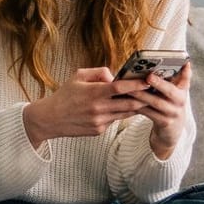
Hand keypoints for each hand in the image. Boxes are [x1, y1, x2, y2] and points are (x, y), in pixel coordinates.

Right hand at [22, 67, 148, 146]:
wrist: (51, 119)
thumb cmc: (64, 95)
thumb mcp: (78, 76)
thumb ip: (98, 72)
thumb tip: (114, 76)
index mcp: (93, 93)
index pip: (120, 88)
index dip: (136, 85)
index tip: (147, 81)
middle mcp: (98, 108)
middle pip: (129, 104)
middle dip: (143, 98)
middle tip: (153, 91)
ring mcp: (99, 122)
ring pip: (125, 114)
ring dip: (135, 107)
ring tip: (144, 99)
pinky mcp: (99, 131)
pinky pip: (114, 120)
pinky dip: (120, 114)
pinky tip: (122, 108)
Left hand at [127, 62, 191, 158]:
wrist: (172, 132)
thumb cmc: (168, 106)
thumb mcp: (173, 93)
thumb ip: (173, 79)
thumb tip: (168, 64)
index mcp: (182, 90)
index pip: (186, 79)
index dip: (186, 71)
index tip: (185, 62)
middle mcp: (180, 101)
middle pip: (170, 90)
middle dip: (159, 83)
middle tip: (148, 76)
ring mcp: (173, 113)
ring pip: (156, 102)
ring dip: (142, 94)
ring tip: (130, 88)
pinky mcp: (164, 123)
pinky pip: (148, 112)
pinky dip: (138, 106)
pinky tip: (128, 100)